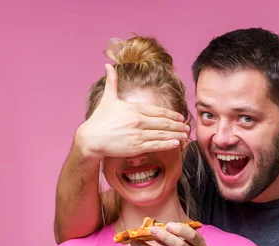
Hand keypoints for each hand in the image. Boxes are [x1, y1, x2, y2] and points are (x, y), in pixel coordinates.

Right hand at [72, 64, 189, 160]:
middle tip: (188, 128)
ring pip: (163, 134)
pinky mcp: (136, 147)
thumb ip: (112, 82)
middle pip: (164, 122)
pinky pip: (156, 145)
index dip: (172, 115)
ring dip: (177, 135)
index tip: (181, 118)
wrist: (91, 138)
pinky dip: (168, 144)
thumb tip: (107, 65)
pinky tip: (177, 143)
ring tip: (185, 136)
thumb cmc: (99, 120)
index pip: (159, 111)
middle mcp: (138, 120)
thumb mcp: (107, 98)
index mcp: (134, 109)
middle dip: (178, 126)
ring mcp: (138, 134)